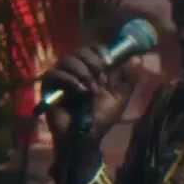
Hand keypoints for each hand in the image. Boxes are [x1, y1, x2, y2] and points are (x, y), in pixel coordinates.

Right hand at [39, 47, 144, 169]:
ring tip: (92, 89)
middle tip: (102, 79)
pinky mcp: (48, 84)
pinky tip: (81, 91)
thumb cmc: (102, 116)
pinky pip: (55, 73)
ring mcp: (60, 75)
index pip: (92, 49)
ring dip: (84, 72)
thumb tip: (136, 58)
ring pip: (68, 59)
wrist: (87, 134)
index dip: (101, 51)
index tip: (110, 62)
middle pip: (80, 51)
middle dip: (94, 63)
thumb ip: (128, 78)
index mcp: (91, 69)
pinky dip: (70, 80)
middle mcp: (74, 68)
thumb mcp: (120, 97)